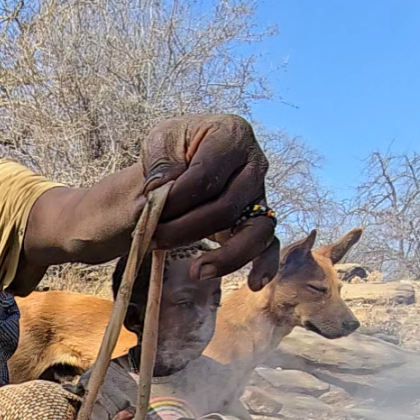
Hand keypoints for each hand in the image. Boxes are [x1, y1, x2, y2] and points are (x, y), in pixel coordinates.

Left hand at [140, 114, 279, 290]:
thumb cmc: (173, 151)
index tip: (149, 210)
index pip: (206, 175)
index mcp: (231, 135)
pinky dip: (264, 264)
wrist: (181, 163)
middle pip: (226, 207)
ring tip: (198, 272)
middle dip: (185, 229)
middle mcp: (254, 164)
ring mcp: (260, 194)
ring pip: (255, 230)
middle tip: (154, 238)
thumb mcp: (160, 142)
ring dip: (225, 256)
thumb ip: (161, 162)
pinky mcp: (260, 219)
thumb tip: (162, 189)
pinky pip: (270, 244)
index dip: (176, 198)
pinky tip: (254, 283)